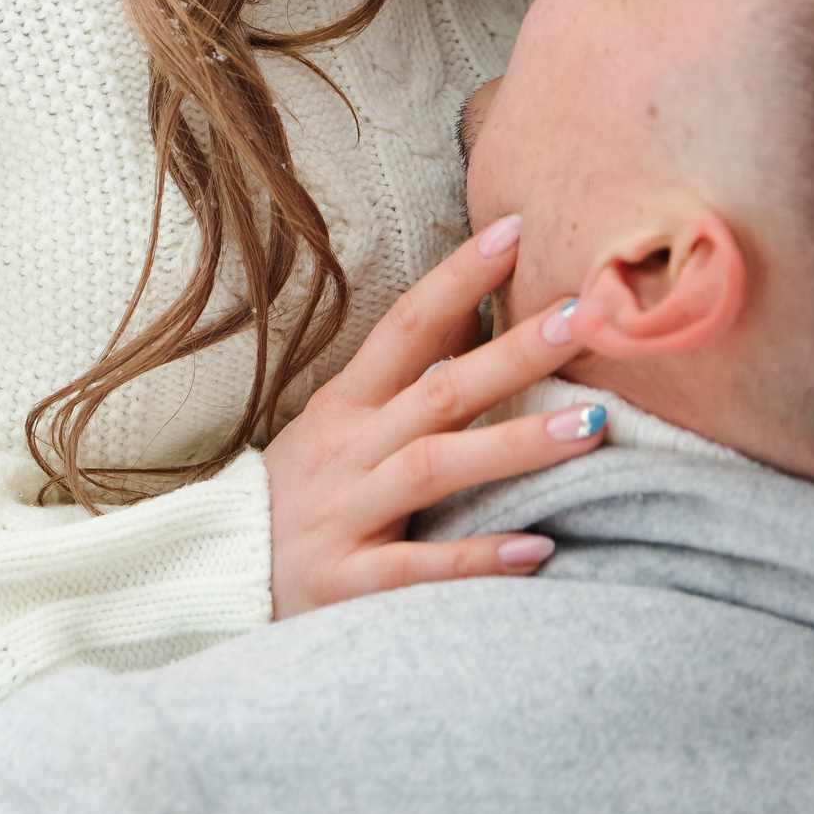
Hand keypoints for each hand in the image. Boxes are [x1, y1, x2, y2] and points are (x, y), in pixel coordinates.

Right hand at [266, 216, 606, 618]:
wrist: (220, 578)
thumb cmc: (300, 495)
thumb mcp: (341, 425)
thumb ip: (408, 376)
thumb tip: (480, 312)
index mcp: (345, 406)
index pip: (405, 326)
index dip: (458, 277)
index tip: (516, 231)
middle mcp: (346, 451)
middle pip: (439, 391)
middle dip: (515, 354)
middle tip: (582, 319)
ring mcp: (344, 515)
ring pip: (433, 469)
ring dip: (515, 444)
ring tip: (593, 426)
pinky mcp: (346, 582)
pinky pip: (417, 568)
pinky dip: (476, 558)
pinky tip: (537, 548)